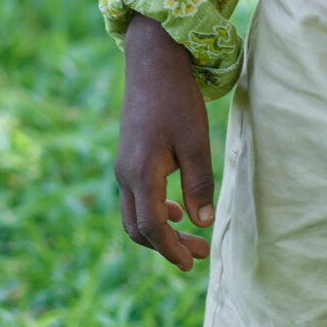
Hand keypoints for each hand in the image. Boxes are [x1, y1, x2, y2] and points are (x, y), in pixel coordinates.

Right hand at [115, 14, 215, 271]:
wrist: (153, 62)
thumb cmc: (178, 100)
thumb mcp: (196, 142)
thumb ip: (199, 185)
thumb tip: (203, 223)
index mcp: (141, 174)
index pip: (153, 227)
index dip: (172, 249)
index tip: (192, 263)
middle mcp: (125, 175)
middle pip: (138, 229)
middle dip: (166, 247)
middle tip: (198, 254)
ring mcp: (123, 167)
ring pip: (134, 215)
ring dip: (160, 231)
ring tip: (190, 235)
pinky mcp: (127, 158)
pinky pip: (135, 198)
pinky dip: (153, 212)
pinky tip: (176, 208)